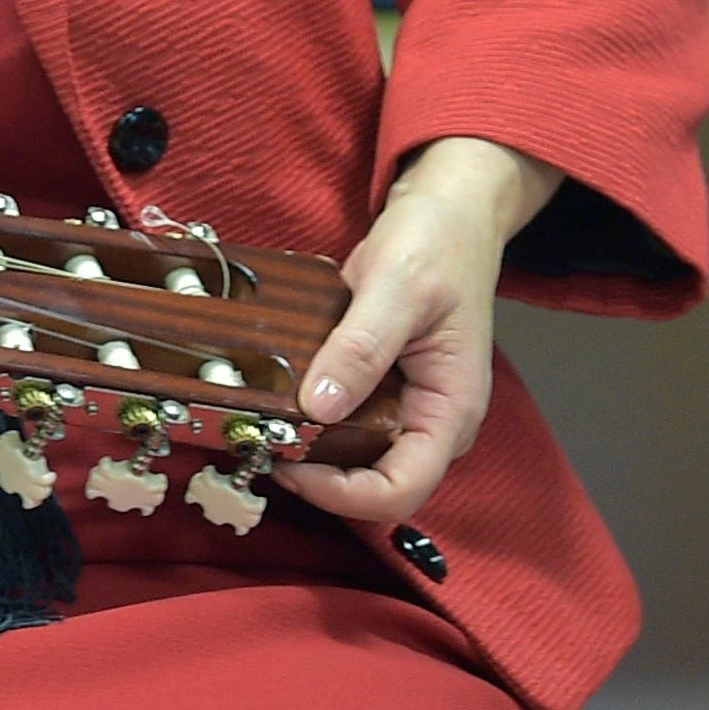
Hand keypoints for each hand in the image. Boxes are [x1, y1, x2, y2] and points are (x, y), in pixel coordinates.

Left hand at [278, 136, 561, 522]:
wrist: (446, 215)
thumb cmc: (437, 245)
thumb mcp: (396, 287)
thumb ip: (361, 347)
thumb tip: (318, 406)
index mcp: (451, 410)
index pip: (402, 489)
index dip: (343, 494)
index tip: (288, 465)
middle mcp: (431, 421)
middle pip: (375, 485)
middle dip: (318, 477)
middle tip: (259, 442)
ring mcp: (406, 407)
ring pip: (356, 459)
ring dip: (307, 452)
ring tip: (257, 423)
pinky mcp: (379, 389)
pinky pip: (343, 423)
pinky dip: (307, 421)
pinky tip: (272, 399)